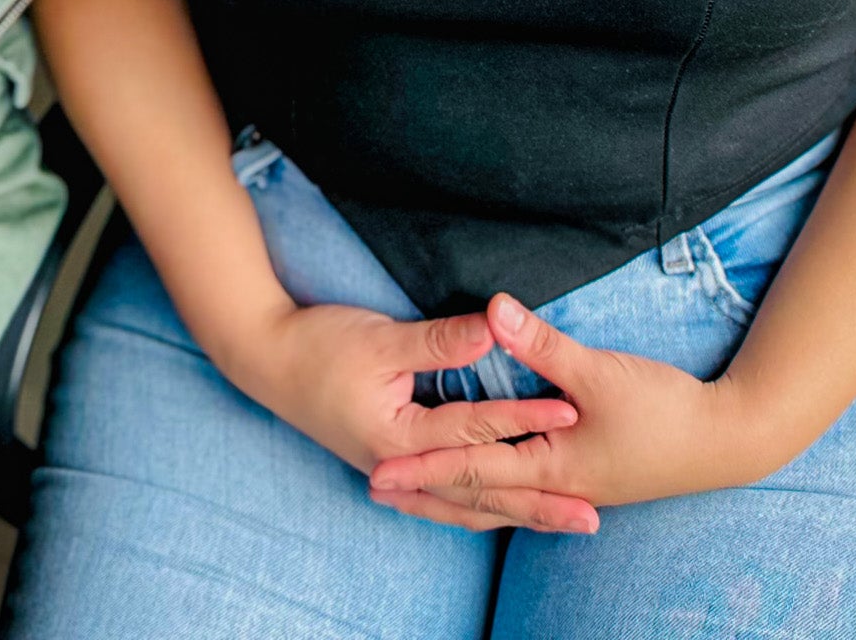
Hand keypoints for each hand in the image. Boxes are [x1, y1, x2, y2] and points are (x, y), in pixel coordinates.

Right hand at [224, 300, 596, 532]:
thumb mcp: (380, 337)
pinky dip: (475, 509)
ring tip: (561, 522)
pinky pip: (442, 502)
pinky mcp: (388, 467)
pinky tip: (498, 514)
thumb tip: (493, 331)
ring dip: (515, 514)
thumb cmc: (319, 344)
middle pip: (480, 492)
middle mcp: (400, 468)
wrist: (264, 359)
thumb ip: (438, 341)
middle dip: (538, 504)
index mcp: (398, 438)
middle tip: (590, 514)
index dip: (525, 419)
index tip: (571, 412)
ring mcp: (393, 474)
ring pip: (464, 506)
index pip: (476, 431)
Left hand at [369, 293, 771, 524]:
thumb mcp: (597, 372)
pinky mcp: (586, 470)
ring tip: (414, 488)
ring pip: (500, 491)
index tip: (377, 470)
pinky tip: (484, 477)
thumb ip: (540, 344)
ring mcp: (572, 481)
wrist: (725, 437)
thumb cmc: (664, 409)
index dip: (422, 467)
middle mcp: (556, 483)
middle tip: (376, 487)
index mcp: (551, 467)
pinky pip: (523, 483)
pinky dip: (492, 483)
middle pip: (478, 491)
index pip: (471, 468)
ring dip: (455, 489)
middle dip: (427, 489)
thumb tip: (491, 309)